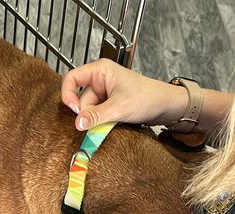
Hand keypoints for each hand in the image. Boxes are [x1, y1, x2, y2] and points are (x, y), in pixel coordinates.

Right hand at [61, 59, 188, 129]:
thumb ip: (97, 116)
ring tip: (113, 122)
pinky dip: (101, 122)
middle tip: (100, 123)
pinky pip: (96, 114)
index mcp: (100, 70)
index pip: (71, 78)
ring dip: (96, 120)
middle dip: (88, 114)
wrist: (166, 105)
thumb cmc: (147, 97)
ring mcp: (103, 92)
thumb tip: (78, 124)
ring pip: (88, 110)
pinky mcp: (108, 103)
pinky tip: (112, 123)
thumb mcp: (120, 108)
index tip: (75, 111)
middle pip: (80, 99)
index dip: (68, 95)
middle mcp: (99, 79)